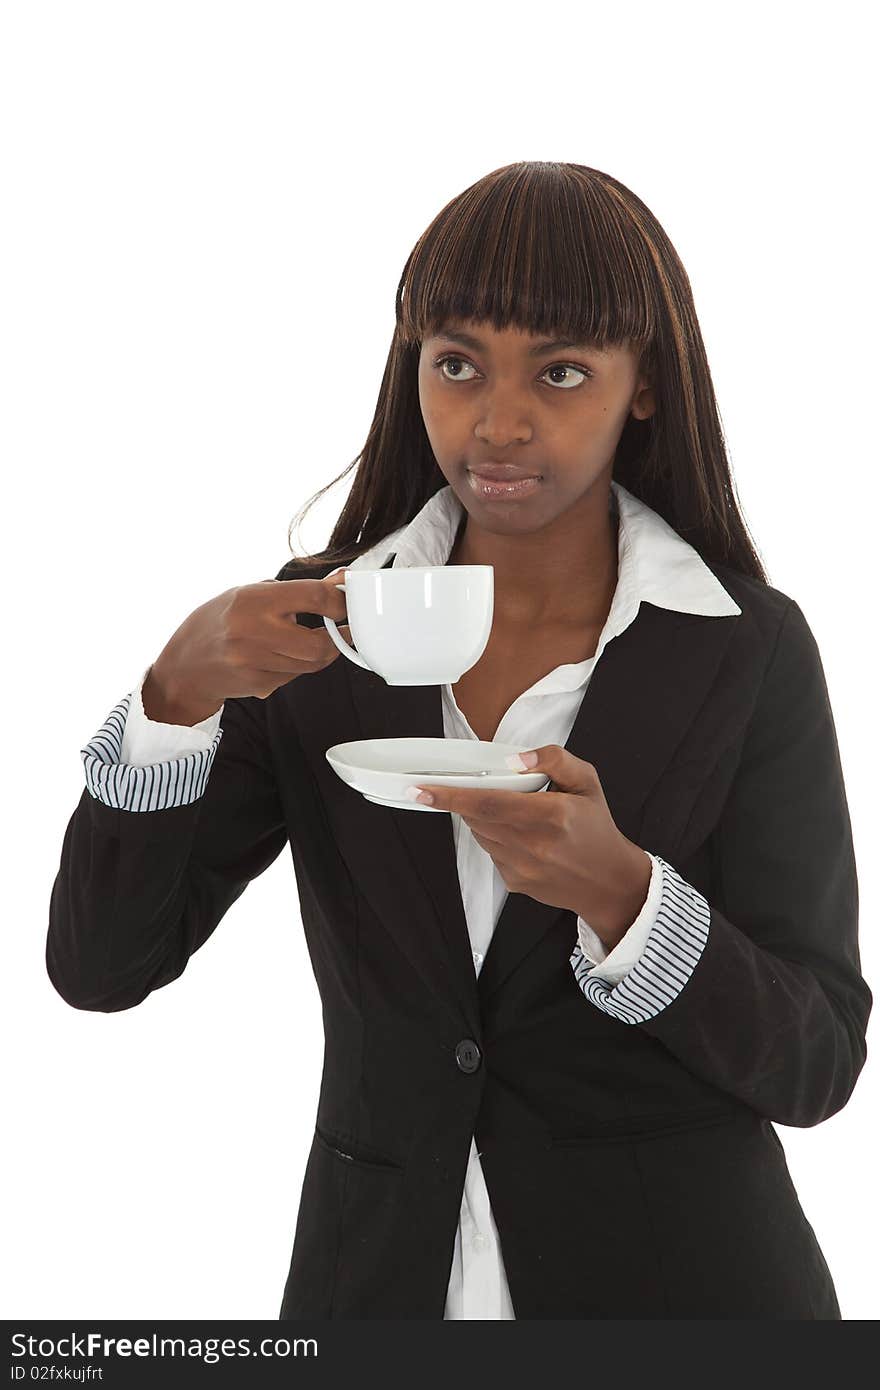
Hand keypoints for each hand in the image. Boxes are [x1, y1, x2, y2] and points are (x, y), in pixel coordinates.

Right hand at [146, 570, 352, 722]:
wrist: (184, 666)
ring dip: (322, 652)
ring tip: (311, 639)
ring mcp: (255, 663)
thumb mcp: (248, 593)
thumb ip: (293, 591)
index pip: (313, 596)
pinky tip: (283, 656)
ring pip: (312, 663)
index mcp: (252, 600)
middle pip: (319, 643)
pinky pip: (296, 676)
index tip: (348, 602)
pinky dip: (299, 666)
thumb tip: (339, 582)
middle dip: (338, 637)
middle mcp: (253, 632)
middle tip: (342, 629)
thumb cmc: (219, 622)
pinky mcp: (258, 685)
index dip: (339, 601)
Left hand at [407, 744, 652, 948]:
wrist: (607, 882)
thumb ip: (553, 760)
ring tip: (515, 813)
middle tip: (474, 787)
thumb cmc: (596, 828)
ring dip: (484, 818)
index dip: (451, 796)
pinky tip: (521, 836)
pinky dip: (496, 837)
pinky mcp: (515, 882)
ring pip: (481, 834)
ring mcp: (522, 868)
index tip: (421, 789)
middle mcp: (534, 845)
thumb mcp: (586, 782)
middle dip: (467, 800)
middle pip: (478, 817)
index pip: (489, 803)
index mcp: (552, 815)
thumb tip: (514, 758)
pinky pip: (491, 852)